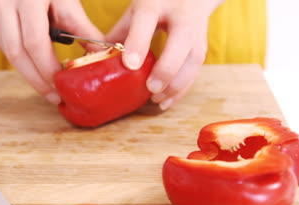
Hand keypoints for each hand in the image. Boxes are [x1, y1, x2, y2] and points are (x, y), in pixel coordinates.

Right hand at [0, 0, 103, 103]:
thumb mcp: (67, 1)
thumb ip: (83, 29)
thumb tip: (100, 57)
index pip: (35, 42)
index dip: (47, 68)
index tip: (61, 86)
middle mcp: (1, 3)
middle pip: (16, 54)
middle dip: (37, 80)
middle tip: (54, 96)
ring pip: (8, 54)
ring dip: (29, 69)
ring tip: (47, 78)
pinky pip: (1, 48)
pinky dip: (19, 56)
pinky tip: (31, 54)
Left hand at [107, 0, 223, 109]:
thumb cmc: (157, 5)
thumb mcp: (135, 11)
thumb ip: (119, 34)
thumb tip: (95, 58)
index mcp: (155, 4)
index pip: (147, 20)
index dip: (139, 42)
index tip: (130, 65)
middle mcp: (180, 15)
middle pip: (181, 40)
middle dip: (167, 67)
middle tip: (150, 89)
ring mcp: (196, 29)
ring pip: (194, 58)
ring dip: (177, 84)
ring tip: (157, 100)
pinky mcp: (203, 44)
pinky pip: (197, 68)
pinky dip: (183, 88)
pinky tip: (168, 101)